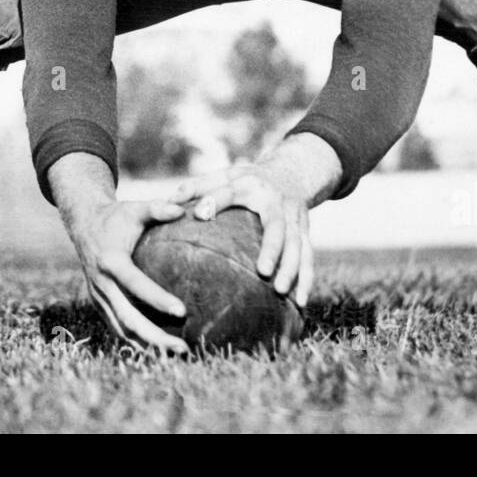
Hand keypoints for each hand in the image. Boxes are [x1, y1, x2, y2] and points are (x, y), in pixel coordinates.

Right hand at [66, 198, 190, 353]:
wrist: (84, 225)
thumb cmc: (116, 217)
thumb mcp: (134, 209)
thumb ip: (158, 208)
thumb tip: (183, 210)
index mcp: (111, 261)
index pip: (136, 284)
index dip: (157, 299)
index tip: (182, 311)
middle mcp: (102, 284)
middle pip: (128, 318)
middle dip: (155, 337)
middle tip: (184, 347)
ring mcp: (98, 297)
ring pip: (122, 329)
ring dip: (148, 346)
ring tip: (178, 353)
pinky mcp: (99, 304)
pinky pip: (118, 327)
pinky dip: (137, 341)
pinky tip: (161, 349)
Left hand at [171, 165, 315, 306]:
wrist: (292, 173)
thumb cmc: (248, 181)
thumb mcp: (224, 177)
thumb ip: (196, 187)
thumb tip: (167, 202)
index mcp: (250, 186)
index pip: (229, 192)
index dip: (214, 201)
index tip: (199, 214)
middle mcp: (276, 202)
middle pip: (277, 226)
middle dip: (272, 248)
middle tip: (263, 271)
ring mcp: (295, 218)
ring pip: (298, 245)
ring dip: (292, 269)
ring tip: (281, 291)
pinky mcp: (305, 232)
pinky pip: (309, 257)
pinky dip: (307, 279)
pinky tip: (301, 303)